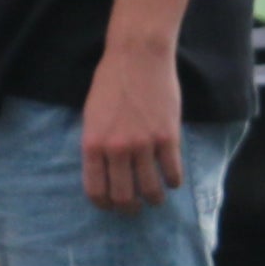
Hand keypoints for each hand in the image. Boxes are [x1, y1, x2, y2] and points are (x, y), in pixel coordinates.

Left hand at [77, 33, 191, 211]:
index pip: (96, 190)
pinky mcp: (168, 138)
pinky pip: (173, 174)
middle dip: (130, 208)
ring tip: (155, 197)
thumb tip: (104, 172)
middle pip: (124, 197)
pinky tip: (172, 180)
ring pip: (151, 190)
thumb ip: (97, 144)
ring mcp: (144, 145)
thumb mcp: (91, 115)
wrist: (137, 56)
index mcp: (93, 144)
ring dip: (154, 199)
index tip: (111, 206)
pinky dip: (173, 182)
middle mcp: (117, 149)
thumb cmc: (111, 82)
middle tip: (135, 207)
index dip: (105, 204)